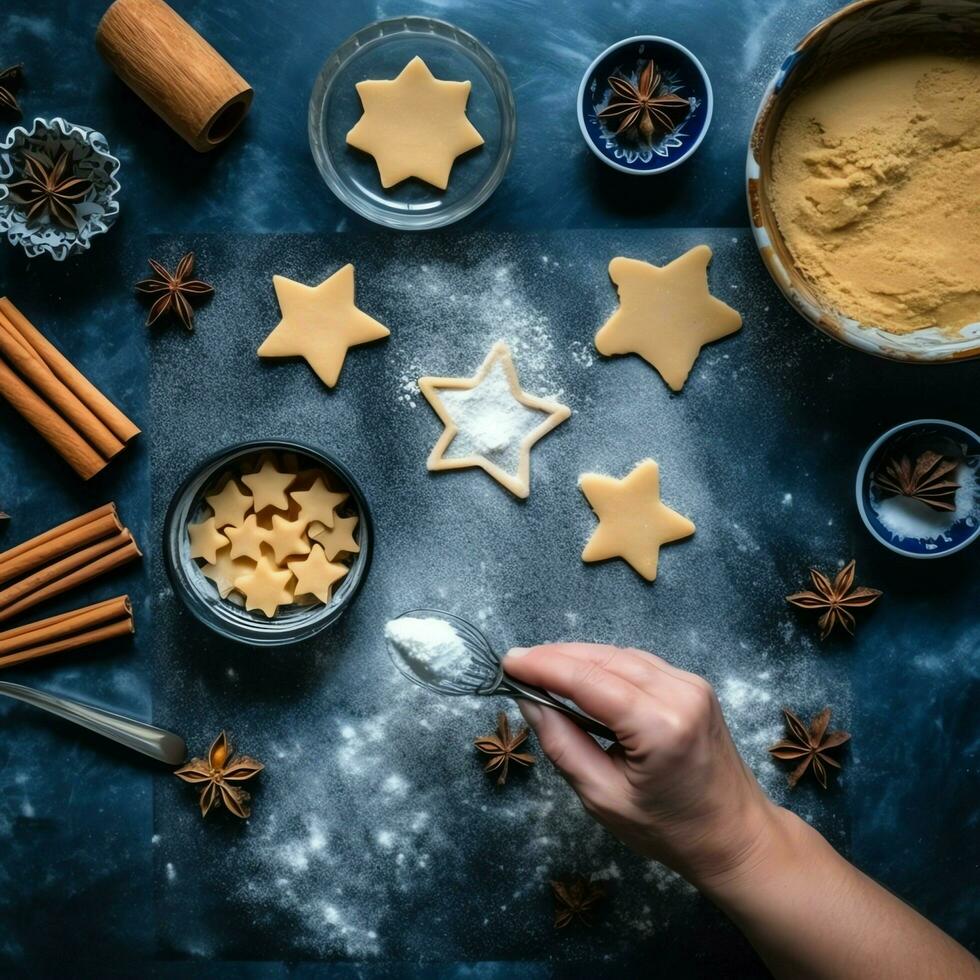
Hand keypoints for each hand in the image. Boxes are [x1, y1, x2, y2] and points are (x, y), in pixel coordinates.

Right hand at [504, 643, 783, 889]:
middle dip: (556, 657)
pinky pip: (638, 663)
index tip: (508, 662)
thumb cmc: (670, 831)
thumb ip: (563, 745)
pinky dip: (604, 664)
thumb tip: (530, 701)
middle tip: (516, 663)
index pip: (589, 680)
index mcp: (660, 726)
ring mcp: (692, 685)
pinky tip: (580, 673)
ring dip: (578, 657)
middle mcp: (680, 694)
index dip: (544, 666)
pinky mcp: (694, 685)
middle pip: (604, 659)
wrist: (737, 837)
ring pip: (621, 656)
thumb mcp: (603, 798)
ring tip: (539, 667)